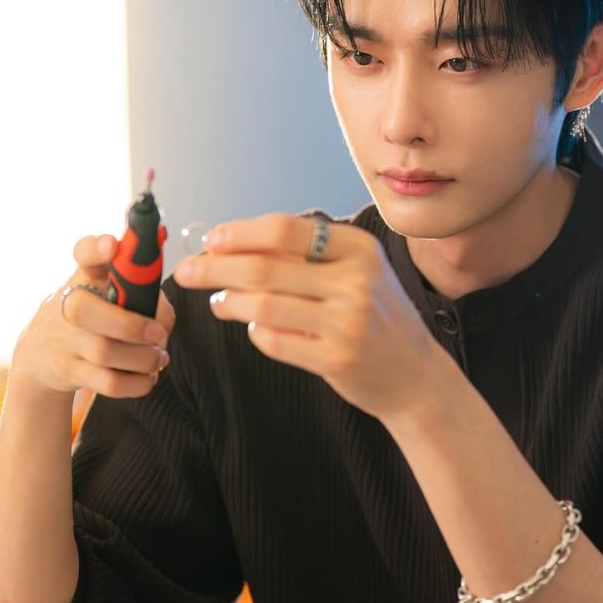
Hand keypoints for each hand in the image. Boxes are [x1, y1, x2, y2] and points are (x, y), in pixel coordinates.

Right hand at [12, 235, 174, 397]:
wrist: (44, 355)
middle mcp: (68, 303)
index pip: (84, 253)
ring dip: (144, 359)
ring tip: (159, 359)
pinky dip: (136, 383)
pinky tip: (148, 377)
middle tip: (159, 336)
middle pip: (87, 311)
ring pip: (104, 352)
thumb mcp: (111, 294)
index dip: (97, 248)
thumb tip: (163, 319)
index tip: (112, 245)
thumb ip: (145, 296)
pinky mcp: (67, 370)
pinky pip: (108, 382)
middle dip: (133, 327)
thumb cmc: (94, 317)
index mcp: (87, 275)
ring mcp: (64, 339)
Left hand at [173, 213, 443, 419]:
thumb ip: (306, 256)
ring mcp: (347, 322)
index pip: (284, 228)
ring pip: (262, 305)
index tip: (212, 240)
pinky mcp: (336, 359)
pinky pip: (273, 340)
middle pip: (264, 266)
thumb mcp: (357, 272)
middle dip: (215, 267)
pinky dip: (254, 332)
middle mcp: (356, 281)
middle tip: (187, 272)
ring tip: (219, 302)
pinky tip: (254, 328)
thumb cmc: (377, 317)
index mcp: (359, 248)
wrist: (415, 374)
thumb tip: (233, 243)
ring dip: (228, 302)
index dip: (239, 233)